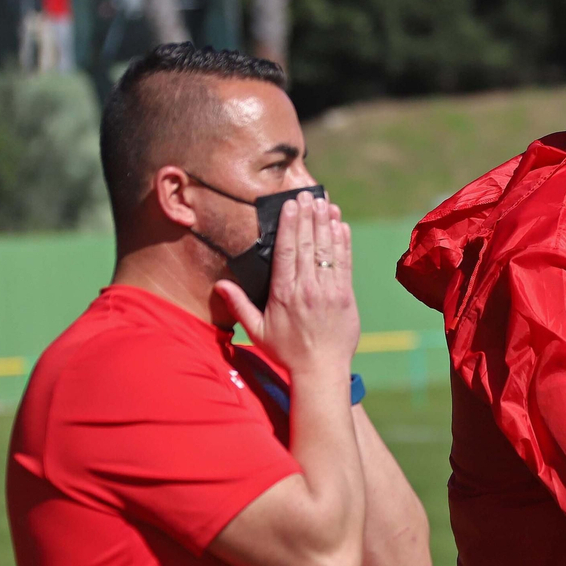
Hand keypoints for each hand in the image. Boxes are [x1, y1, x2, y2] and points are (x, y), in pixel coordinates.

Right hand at [216, 193, 359, 379]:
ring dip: (326, 223)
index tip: (290, 204)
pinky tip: (341, 225)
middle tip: (308, 194)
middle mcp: (307, 289)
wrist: (321, 371)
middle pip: (308, 245)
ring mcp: (328, 291)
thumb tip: (219, 285)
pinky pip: (344, 263)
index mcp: (283, 294)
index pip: (287, 252)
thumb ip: (239, 305)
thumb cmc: (286, 352)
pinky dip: (343, 243)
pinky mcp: (346, 296)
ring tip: (325, 202)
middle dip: (308, 216)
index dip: (290, 225)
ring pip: (327, 250)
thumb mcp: (256, 331)